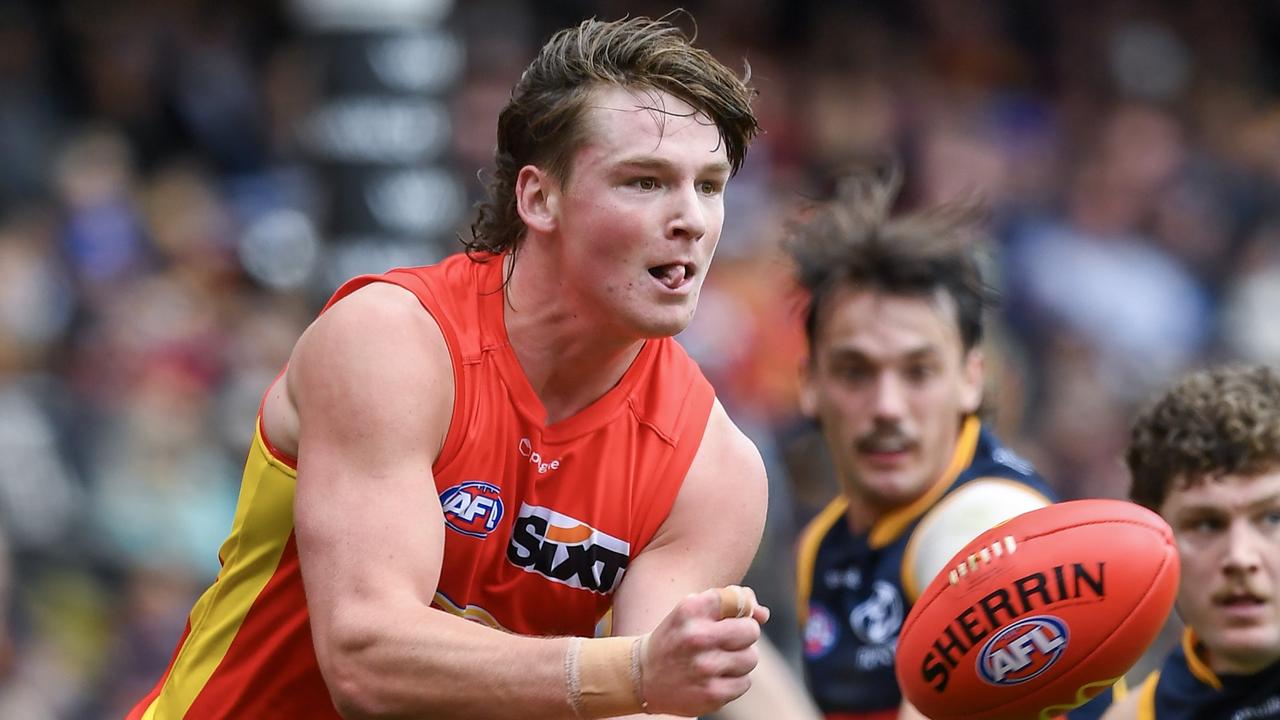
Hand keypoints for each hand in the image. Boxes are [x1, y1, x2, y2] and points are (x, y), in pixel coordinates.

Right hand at [639, 586, 769, 716]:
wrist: (642, 676)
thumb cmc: (677, 637)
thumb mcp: (692, 610)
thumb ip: (730, 602)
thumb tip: (763, 614)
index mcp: (691, 609)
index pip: (738, 599)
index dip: (739, 609)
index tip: (728, 617)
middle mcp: (697, 636)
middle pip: (751, 631)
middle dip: (743, 635)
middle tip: (725, 641)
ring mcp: (705, 667)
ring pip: (751, 658)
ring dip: (739, 660)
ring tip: (716, 661)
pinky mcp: (711, 694)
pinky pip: (745, 682)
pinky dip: (734, 681)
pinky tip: (714, 678)